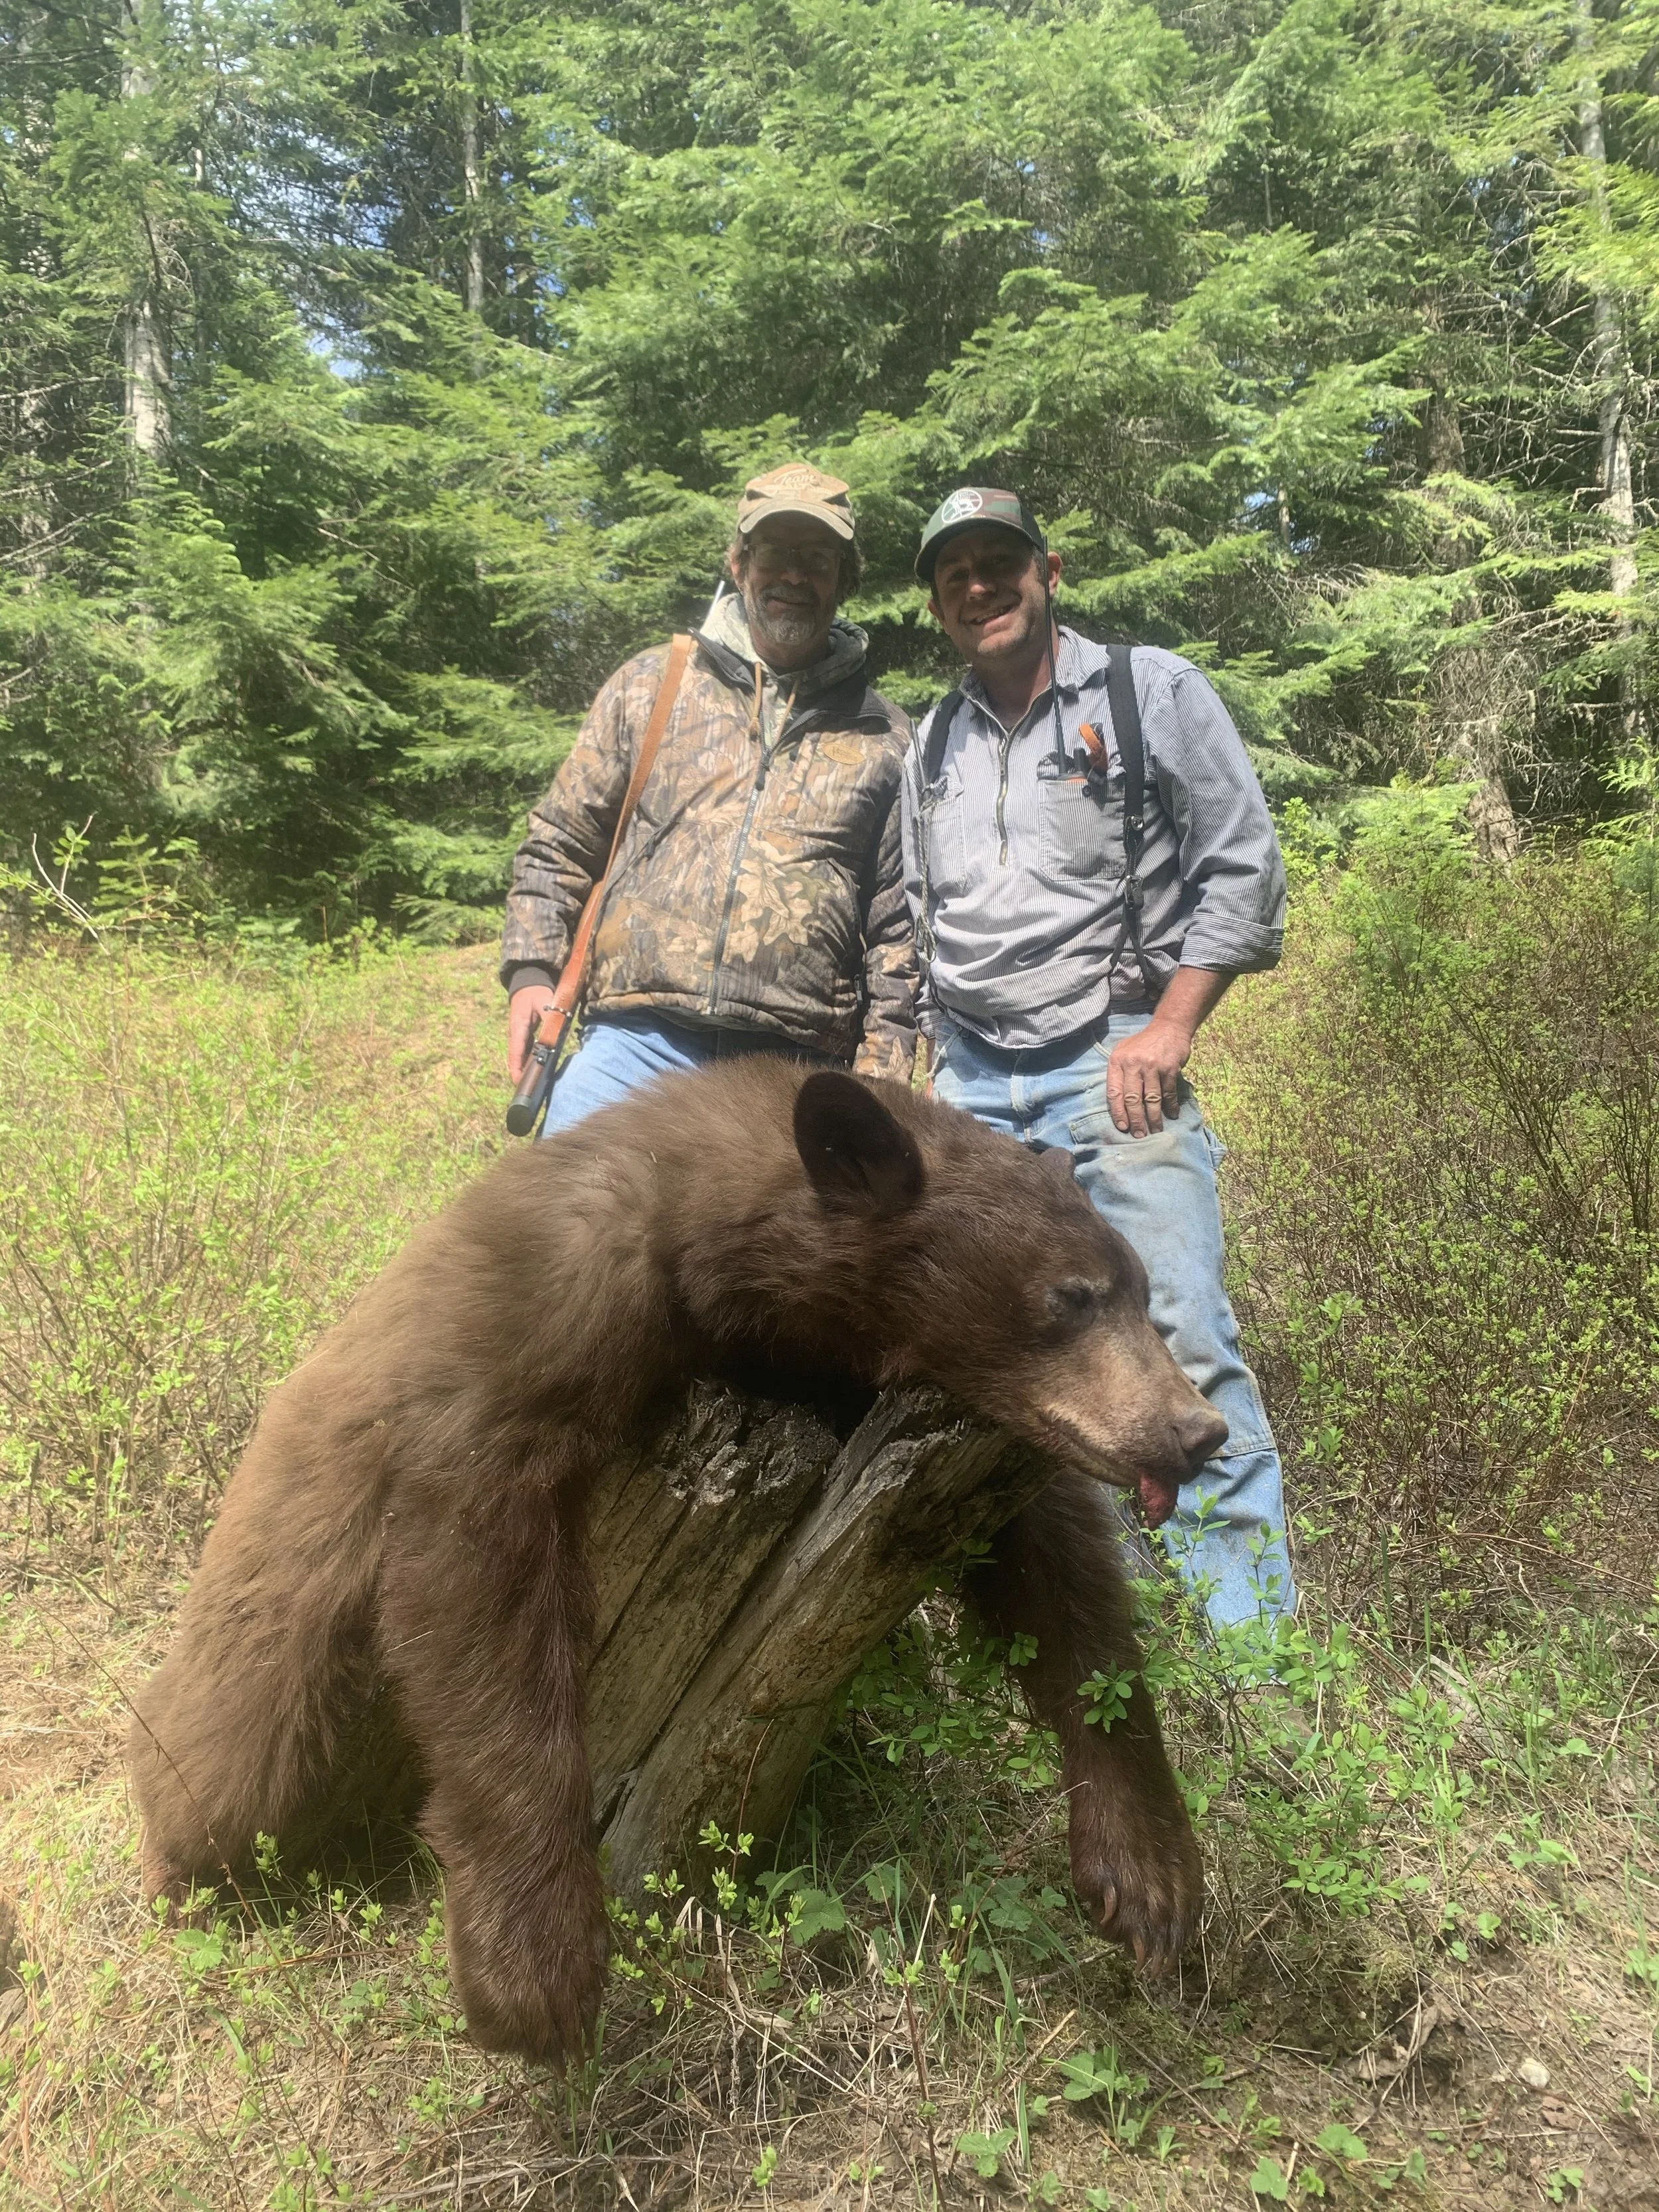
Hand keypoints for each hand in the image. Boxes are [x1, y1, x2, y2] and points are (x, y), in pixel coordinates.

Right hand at [507, 984, 556, 1084]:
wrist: (528, 980)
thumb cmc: (536, 991)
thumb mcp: (546, 1001)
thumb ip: (550, 1018)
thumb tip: (553, 1036)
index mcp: (518, 1027)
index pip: (515, 1052)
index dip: (517, 1069)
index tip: (519, 1084)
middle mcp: (515, 1034)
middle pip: (515, 1059)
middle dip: (520, 1075)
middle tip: (528, 1092)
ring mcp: (518, 1035)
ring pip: (519, 1057)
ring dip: (524, 1070)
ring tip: (533, 1086)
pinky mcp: (523, 1034)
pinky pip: (524, 1051)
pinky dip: (528, 1062)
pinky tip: (537, 1070)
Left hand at [1106, 1014, 1192, 1136]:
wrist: (1169, 1027)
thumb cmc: (1143, 1043)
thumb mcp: (1123, 1052)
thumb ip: (1119, 1073)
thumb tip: (1117, 1104)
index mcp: (1117, 1062)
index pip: (1114, 1093)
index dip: (1117, 1113)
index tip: (1122, 1127)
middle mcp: (1133, 1064)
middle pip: (1132, 1099)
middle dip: (1136, 1120)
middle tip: (1139, 1135)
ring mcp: (1152, 1066)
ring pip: (1151, 1099)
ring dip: (1154, 1118)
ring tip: (1155, 1130)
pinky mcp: (1169, 1068)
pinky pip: (1169, 1092)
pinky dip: (1171, 1106)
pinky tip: (1172, 1115)